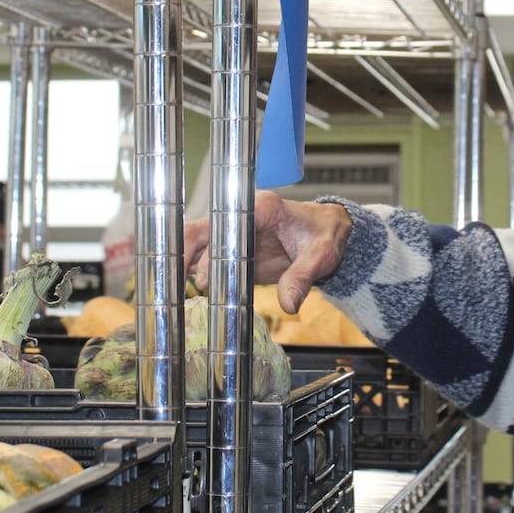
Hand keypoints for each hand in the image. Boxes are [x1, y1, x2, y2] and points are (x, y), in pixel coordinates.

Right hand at [184, 189, 351, 313]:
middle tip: (184, 285)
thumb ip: (302, 277)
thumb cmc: (325, 235)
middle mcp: (241, 216)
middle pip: (199, 230)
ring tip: (185, 292)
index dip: (204, 245)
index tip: (196, 272)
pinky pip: (208, 259)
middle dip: (184, 255)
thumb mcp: (321, 256)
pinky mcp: (234, 250)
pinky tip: (190, 290)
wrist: (329, 234)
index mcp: (261, 208)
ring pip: (198, 244)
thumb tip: (289, 304)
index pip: (222, 222)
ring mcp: (235, 233)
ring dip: (187, 266)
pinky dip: (196, 273)